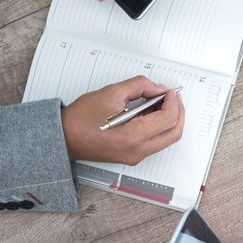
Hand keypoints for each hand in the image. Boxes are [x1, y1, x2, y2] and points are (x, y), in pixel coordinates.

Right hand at [61, 76, 184, 165]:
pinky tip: (153, 113)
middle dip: (178, 112)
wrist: (64, 138)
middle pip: (173, 133)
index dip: (173, 102)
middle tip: (173, 97)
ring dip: (170, 120)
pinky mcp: (133, 156)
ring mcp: (136, 156)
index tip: (169, 91)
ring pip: (167, 139)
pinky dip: (160, 127)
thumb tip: (157, 88)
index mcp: (132, 137)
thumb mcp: (110, 93)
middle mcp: (137, 151)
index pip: (167, 120)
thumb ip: (138, 86)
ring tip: (163, 102)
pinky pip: (156, 142)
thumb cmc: (80, 119)